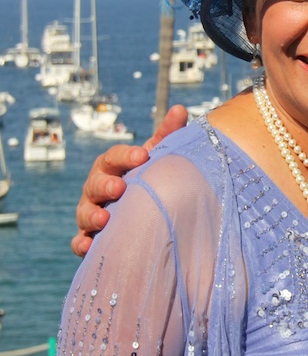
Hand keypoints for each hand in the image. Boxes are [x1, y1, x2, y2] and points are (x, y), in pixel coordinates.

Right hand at [71, 105, 187, 255]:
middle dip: (105, 185)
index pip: (114, 156)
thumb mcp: (159, 157)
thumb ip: (167, 135)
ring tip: (104, 219)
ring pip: (85, 212)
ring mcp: (92, 212)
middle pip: (95, 183)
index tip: (142, 156)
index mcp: (114, 166)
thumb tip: (180, 109)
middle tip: (119, 187)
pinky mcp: (91, 237)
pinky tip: (89, 247)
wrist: (144, 210)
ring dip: (92, 215)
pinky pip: (80, 242)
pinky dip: (82, 244)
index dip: (126, 156)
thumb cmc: (149, 178)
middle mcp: (98, 187)